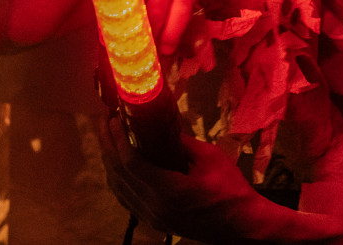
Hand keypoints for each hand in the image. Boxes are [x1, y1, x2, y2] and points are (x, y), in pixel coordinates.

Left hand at [98, 115, 256, 239]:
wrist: (239, 224)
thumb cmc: (230, 190)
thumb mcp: (210, 158)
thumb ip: (183, 142)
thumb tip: (163, 123)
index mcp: (168, 191)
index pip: (131, 163)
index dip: (118, 139)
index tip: (113, 118)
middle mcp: (153, 206)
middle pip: (118, 173)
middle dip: (107, 144)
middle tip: (103, 120)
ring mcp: (151, 216)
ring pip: (117, 187)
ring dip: (108, 160)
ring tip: (107, 136)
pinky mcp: (152, 220)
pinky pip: (125, 197)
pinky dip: (116, 177)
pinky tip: (116, 162)